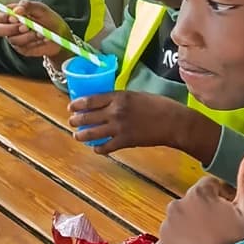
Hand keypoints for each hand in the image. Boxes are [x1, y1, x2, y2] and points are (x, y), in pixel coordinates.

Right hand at [0, 0, 71, 63]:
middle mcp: (9, 26)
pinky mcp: (21, 48)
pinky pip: (21, 46)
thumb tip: (16, 10)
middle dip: (9, 28)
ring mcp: (14, 38)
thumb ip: (28, 6)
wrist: (60, 34)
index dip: (0, 16)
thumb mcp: (41, 8)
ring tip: (38, 31)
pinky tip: (39, 37)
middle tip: (25, 26)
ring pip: (11, 39)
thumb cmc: (48, 19)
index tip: (13, 17)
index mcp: (11, 13)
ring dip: (26, 35)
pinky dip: (32, 41)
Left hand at [69, 90, 220, 164]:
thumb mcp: (135, 95)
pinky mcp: (125, 141)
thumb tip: (105, 103)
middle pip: (87, 117)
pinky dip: (99, 148)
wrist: (172, 121)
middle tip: (71, 122)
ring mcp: (118, 128)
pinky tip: (96, 148)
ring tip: (77, 136)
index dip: (78, 104)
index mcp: (118, 97)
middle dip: (76, 120)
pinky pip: (106, 147)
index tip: (71, 107)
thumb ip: (119, 99)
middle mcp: (115, 112)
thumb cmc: (157, 105)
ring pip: (92, 133)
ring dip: (82, 135)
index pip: (90, 100)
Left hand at [152, 149, 243, 243]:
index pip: (209, 188)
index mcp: (198, 194)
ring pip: (180, 223)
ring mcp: (165, 229)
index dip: (223, 202)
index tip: (232, 220)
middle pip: (193, 205)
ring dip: (191, 230)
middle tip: (222, 236)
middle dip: (205, 215)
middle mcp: (175, 207)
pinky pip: (170, 242)